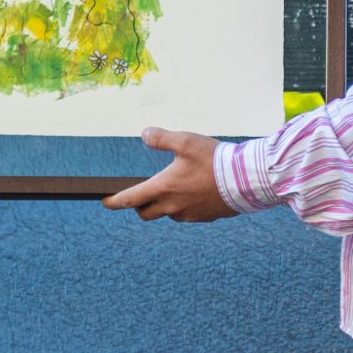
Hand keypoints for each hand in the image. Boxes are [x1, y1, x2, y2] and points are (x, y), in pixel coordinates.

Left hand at [103, 128, 235, 222]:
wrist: (247, 180)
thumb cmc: (215, 160)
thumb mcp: (185, 141)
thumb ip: (161, 138)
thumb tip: (144, 134)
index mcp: (163, 188)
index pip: (130, 199)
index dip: (115, 201)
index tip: (105, 201)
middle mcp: (173, 206)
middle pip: (146, 212)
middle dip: (140, 205)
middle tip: (141, 194)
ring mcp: (189, 215)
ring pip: (168, 214)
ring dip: (164, 205)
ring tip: (172, 188)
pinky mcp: (205, 218)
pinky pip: (187, 215)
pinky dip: (184, 206)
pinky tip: (194, 192)